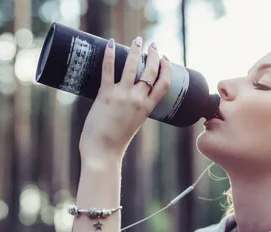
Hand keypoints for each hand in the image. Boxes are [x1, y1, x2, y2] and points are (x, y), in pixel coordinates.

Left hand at [79, 37, 171, 162]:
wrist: (103, 152)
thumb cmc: (115, 143)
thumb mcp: (132, 124)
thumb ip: (133, 111)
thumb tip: (127, 100)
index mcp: (147, 109)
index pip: (164, 84)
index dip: (167, 69)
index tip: (165, 59)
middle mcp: (137, 100)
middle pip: (151, 71)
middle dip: (154, 55)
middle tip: (153, 45)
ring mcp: (122, 96)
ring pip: (132, 67)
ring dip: (136, 50)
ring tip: (137, 40)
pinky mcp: (105, 95)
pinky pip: (108, 70)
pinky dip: (109, 55)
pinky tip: (110, 44)